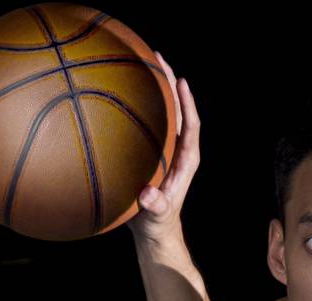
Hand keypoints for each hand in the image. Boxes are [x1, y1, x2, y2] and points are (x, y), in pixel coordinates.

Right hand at [128, 50, 198, 243]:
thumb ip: (156, 206)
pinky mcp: (151, 153)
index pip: (191, 125)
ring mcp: (164, 150)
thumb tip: (149, 195)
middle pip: (177, 110)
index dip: (187, 103)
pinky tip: (120, 92)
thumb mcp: (157, 215)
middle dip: (169, 83)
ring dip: (153, 89)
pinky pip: (145, 123)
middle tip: (156, 57)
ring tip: (140, 63)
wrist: (153, 232)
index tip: (181, 81)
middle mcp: (178, 150)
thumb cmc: (157, 224)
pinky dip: (137, 106)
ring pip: (162, 113)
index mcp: (186, 160)